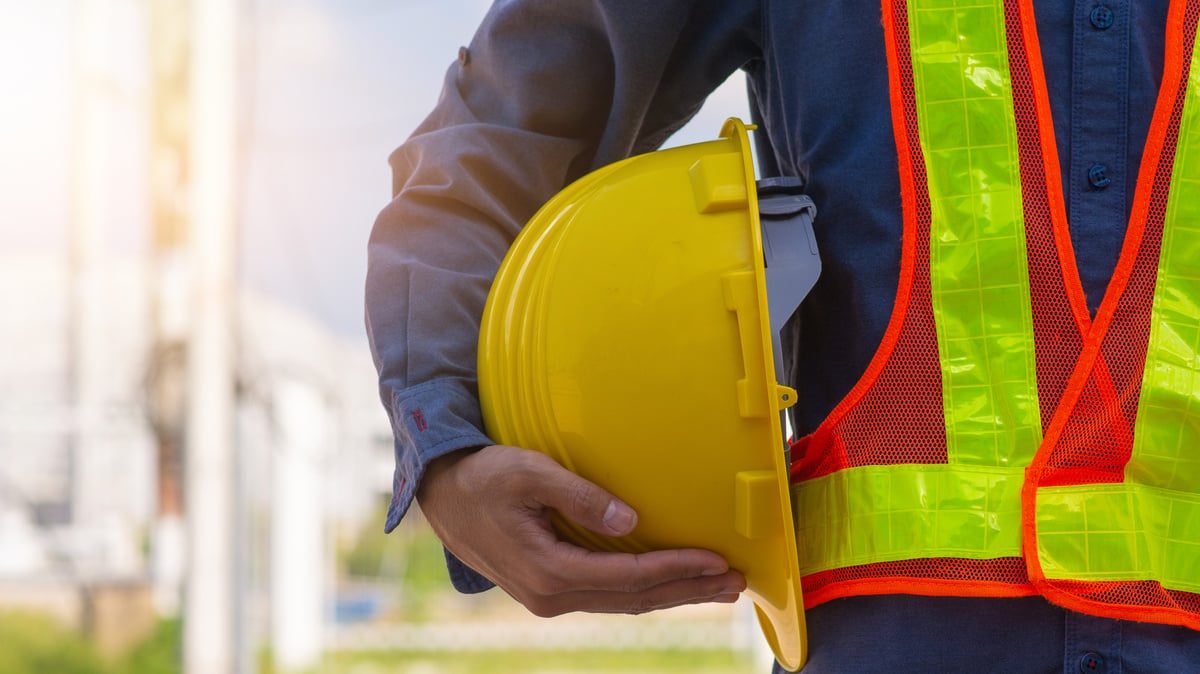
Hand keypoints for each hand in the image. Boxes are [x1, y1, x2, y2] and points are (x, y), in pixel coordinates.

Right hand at [415, 444, 746, 616]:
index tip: (718, 561)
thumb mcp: (527, 473)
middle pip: (635, 598)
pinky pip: (609, 594)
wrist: (441, 497)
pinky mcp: (551, 588)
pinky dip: (646, 588)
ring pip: (625, 601)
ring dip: (673, 592)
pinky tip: (671, 580)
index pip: (630, 577)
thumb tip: (629, 521)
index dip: (678, 569)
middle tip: (737, 582)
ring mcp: (550, 597)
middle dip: (689, 589)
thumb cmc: (482, 477)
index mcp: (549, 571)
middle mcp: (551, 595)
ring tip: (718, 586)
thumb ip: (579, 496)